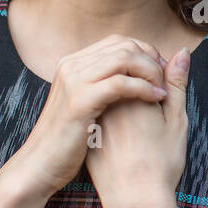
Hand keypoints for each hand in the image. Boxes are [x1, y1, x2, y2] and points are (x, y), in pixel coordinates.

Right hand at [10, 35, 168, 198]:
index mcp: (72, 63)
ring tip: (163, 90)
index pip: (118, 41)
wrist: (40, 165)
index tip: (162, 70)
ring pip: (125, 58)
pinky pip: (121, 83)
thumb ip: (104, 84)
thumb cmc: (67, 140)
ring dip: (151, 71)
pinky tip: (157, 99)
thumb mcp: (85, 105)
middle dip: (152, 59)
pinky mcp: (80, 101)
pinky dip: (144, 88)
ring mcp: (74, 81)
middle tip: (166, 79)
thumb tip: (131, 71)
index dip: (145, 51)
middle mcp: (71, 65)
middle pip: (124, 45)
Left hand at [86, 45, 190, 207]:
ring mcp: (94, 116)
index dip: (158, 81)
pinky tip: (127, 141)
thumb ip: (177, 84)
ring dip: (126, 101)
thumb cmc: (161, 164)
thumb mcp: (177, 121)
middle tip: (154, 116)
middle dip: (140, 87)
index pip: (142, 67)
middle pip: (123, 77)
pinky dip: (114, 119)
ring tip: (142, 130)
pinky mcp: (87, 132)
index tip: (165, 103)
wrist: (135, 202)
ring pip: (111, 96)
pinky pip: (100, 114)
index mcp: (131, 93)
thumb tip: (182, 51)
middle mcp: (108, 101)